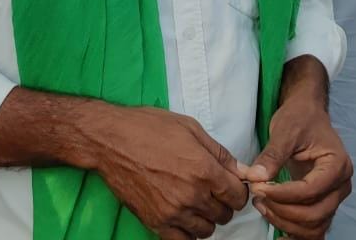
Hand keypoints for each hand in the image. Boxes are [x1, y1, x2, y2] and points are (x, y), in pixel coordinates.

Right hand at [93, 106, 249, 239]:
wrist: (110, 140)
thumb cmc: (148, 127)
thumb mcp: (190, 128)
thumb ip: (220, 154)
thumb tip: (245, 171)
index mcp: (204, 169)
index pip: (238, 196)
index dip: (237, 190)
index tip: (229, 185)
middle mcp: (192, 194)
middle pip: (225, 214)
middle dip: (222, 203)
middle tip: (209, 190)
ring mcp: (174, 212)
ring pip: (206, 230)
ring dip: (205, 219)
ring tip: (194, 202)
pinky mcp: (156, 222)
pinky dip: (187, 233)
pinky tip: (182, 217)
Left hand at [244, 91, 351, 237]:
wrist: (308, 114)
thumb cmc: (300, 118)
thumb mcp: (285, 130)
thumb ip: (272, 155)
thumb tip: (254, 178)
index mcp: (337, 165)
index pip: (310, 190)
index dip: (283, 194)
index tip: (257, 188)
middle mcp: (341, 185)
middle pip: (315, 214)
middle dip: (283, 210)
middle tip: (257, 197)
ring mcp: (334, 197)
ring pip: (315, 226)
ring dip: (286, 222)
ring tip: (261, 205)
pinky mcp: (323, 203)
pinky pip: (314, 228)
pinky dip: (296, 232)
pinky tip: (276, 227)